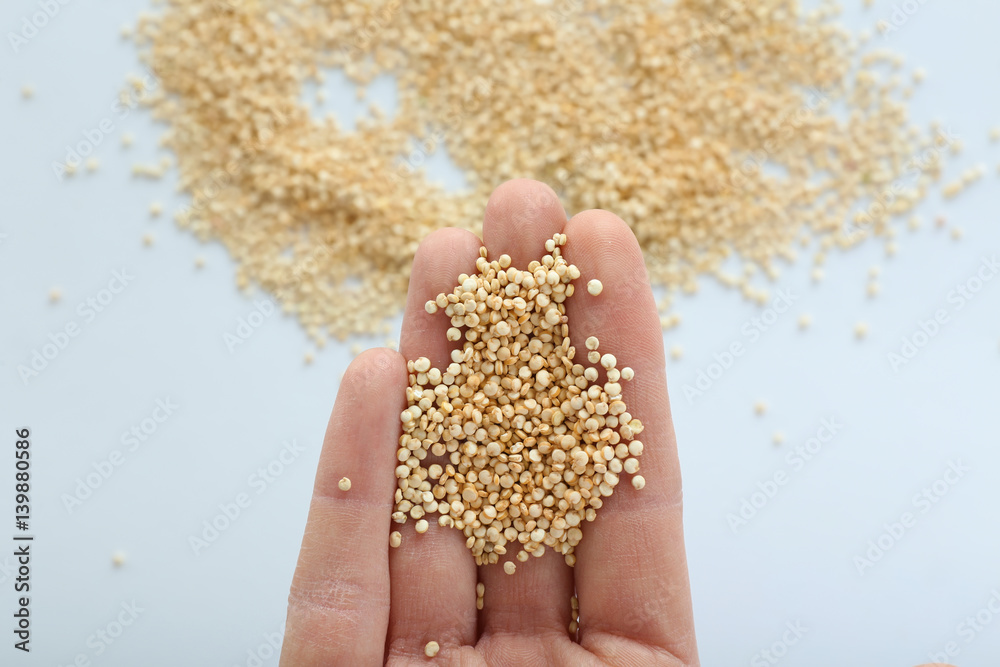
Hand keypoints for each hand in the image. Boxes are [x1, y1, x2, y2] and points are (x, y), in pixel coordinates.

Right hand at [279, 179, 698, 665]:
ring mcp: (417, 662)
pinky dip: (349, 480)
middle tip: (518, 216)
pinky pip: (336, 581)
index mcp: (612, 656)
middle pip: (518, 472)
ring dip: (430, 375)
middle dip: (516, 336)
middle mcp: (514, 652)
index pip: (626, 492)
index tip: (603, 245)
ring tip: (443, 255)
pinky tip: (372, 374)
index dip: (616, 363)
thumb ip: (642, 594)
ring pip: (425, 503)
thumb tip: (633, 458)